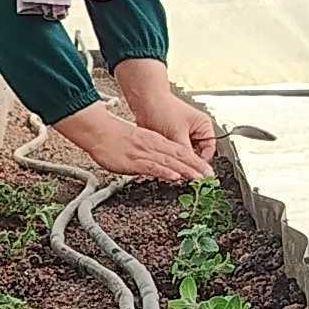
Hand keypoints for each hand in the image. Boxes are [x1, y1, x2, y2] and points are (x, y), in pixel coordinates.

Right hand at [51, 101, 206, 183]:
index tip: (206, 170)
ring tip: (199, 178)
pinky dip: (165, 171)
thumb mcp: (136, 143)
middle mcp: (154, 145)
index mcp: (155, 140)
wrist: (98, 130)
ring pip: (170, 161)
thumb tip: (156, 165)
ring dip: (186, 170)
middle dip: (196, 167)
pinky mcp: (135, 160)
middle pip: (180, 156)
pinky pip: (153, 166)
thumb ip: (148, 154)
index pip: (180, 151)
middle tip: (210, 176)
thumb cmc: (113, 137)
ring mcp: (145, 152)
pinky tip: (175, 176)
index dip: (195, 160)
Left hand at [114, 59, 218, 162]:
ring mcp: (183, 136)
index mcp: (203, 126)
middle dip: (188, 162)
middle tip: (182, 171)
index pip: (209, 151)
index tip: (194, 172)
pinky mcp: (172, 140)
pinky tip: (166, 159)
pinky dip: (171, 157)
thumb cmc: (162, 108)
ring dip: (178, 160)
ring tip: (172, 163)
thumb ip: (185, 153)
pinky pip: (174, 153)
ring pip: (184, 156)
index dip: (201, 162)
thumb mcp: (177, 133)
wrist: (145, 101)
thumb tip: (190, 169)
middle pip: (197, 155)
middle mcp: (195, 132)